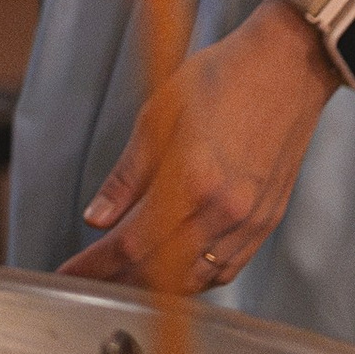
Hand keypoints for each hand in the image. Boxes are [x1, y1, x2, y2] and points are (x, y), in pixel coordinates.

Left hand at [59, 0, 337, 292]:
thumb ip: (127, 174)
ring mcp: (252, 221)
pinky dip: (197, 278)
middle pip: (163, 271)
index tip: (67, 273)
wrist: (287, 67)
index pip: (132, 244)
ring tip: (122, 278)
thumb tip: (95, 217)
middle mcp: (225, 211)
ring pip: (197, 277)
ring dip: (158, 287)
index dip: (94, 264)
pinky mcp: (268, 221)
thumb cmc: (221, 78)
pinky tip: (175, 270)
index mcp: (192, 181)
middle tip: (86, 278)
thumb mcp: (158, 114)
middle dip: (118, 280)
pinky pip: (228, 268)